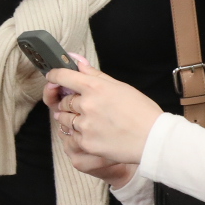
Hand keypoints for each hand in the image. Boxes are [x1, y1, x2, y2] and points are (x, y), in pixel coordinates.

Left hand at [44, 54, 165, 169]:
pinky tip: (92, 133)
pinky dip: (77, 134)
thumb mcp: (120, 86)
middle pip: (64, 101)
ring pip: (64, 119)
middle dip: (69, 102)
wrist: (153, 139)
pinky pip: (71, 136)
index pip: (64, 76)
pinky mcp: (85, 143)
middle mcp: (86, 105)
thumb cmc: (141, 111)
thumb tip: (76, 61)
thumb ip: (95, 75)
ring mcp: (85, 125)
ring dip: (70, 118)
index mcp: (95, 87)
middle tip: (82, 107)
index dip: (54, 76)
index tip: (52, 77)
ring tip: (87, 121)